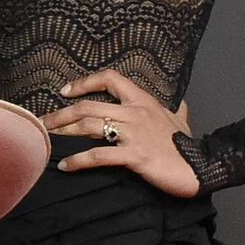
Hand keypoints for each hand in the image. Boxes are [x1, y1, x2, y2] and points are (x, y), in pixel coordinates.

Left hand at [39, 65, 201, 197]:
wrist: (202, 166)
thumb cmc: (187, 145)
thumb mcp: (182, 121)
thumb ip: (178, 110)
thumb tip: (183, 102)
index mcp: (143, 101)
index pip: (111, 79)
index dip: (85, 82)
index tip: (65, 91)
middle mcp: (135, 113)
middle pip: (89, 106)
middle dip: (61, 114)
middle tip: (42, 122)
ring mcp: (134, 134)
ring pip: (89, 126)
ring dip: (63, 132)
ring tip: (45, 139)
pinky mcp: (134, 156)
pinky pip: (99, 155)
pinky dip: (79, 160)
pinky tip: (65, 165)